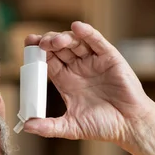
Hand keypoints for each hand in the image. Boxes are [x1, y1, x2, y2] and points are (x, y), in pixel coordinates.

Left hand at [23, 22, 154, 148]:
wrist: (129, 126)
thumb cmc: (103, 126)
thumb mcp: (71, 127)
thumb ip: (48, 127)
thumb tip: (26, 127)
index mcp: (67, 81)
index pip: (48, 61)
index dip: (37, 53)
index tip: (27, 46)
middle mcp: (79, 68)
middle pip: (59, 48)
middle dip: (48, 42)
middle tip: (38, 43)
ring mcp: (94, 61)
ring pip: (75, 42)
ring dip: (64, 38)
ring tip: (54, 41)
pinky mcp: (110, 58)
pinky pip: (97, 41)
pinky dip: (87, 33)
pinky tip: (77, 28)